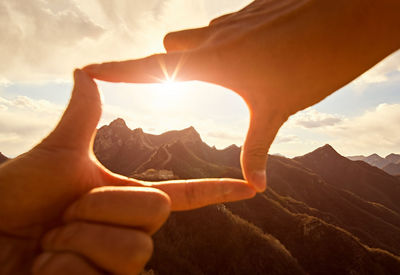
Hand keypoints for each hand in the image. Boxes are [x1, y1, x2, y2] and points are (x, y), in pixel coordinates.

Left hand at [0, 70, 254, 274]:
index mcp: (128, 199)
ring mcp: (117, 264)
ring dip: (78, 240)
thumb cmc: (15, 199)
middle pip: (153, 214)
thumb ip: (82, 115)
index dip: (217, 191)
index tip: (252, 187)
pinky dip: (64, 266)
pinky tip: (46, 267)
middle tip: (62, 215)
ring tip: (51, 241)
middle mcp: (130, 231)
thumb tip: (87, 71)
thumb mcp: (56, 156)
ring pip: (132, 249)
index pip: (184, 195)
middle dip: (99, 209)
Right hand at [83, 0, 399, 191]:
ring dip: (199, 50)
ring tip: (232, 69)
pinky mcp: (251, 10)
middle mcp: (214, 35)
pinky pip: (225, 24)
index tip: (88, 70)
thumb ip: (256, 148)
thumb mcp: (277, 111)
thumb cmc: (313, 64)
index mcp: (211, 60)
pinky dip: (227, 39)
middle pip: (169, 45)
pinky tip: (257, 51)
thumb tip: (255, 187)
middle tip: (184, 82)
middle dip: (168, 62)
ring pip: (196, 32)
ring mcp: (233, 19)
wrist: (351, 18)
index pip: (149, 67)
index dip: (115, 71)